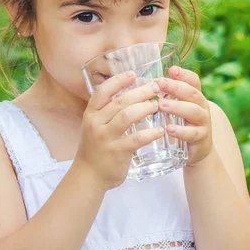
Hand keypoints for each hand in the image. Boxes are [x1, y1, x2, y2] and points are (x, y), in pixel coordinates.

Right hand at [74, 71, 164, 191]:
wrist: (88, 176)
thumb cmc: (96, 148)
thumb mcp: (95, 126)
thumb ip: (108, 111)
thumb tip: (131, 93)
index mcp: (91, 114)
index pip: (102, 91)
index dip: (118, 81)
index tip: (133, 74)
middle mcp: (96, 123)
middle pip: (119, 101)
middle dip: (140, 92)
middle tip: (155, 87)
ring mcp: (106, 138)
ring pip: (127, 116)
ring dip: (145, 108)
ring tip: (158, 105)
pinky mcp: (117, 152)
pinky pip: (136, 139)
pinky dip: (150, 133)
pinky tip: (160, 130)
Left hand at [156, 66, 212, 166]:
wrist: (198, 150)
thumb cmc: (182, 123)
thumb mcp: (177, 107)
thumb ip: (167, 95)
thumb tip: (144, 82)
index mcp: (195, 96)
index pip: (193, 80)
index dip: (184, 74)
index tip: (171, 70)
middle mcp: (201, 106)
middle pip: (192, 93)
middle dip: (176, 87)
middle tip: (160, 84)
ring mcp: (203, 122)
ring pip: (193, 111)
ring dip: (177, 107)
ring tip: (161, 105)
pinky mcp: (201, 137)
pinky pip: (192, 133)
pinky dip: (181, 131)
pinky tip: (169, 129)